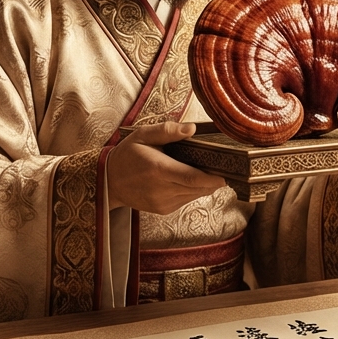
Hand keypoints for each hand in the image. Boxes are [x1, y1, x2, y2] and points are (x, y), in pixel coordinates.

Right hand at [107, 122, 226, 214]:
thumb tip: (192, 129)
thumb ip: (167, 131)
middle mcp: (161, 189)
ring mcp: (162, 202)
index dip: (213, 178)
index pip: (192, 178)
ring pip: (195, 195)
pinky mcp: (163, 210)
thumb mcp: (142, 135)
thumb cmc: (127, 155)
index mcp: (158, 169)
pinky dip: (193, 190)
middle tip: (226, 167)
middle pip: (198, 188)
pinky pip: (186, 200)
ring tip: (208, 170)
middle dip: (215, 179)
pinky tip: (189, 179)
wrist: (108, 181)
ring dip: (205, 185)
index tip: (229, 173)